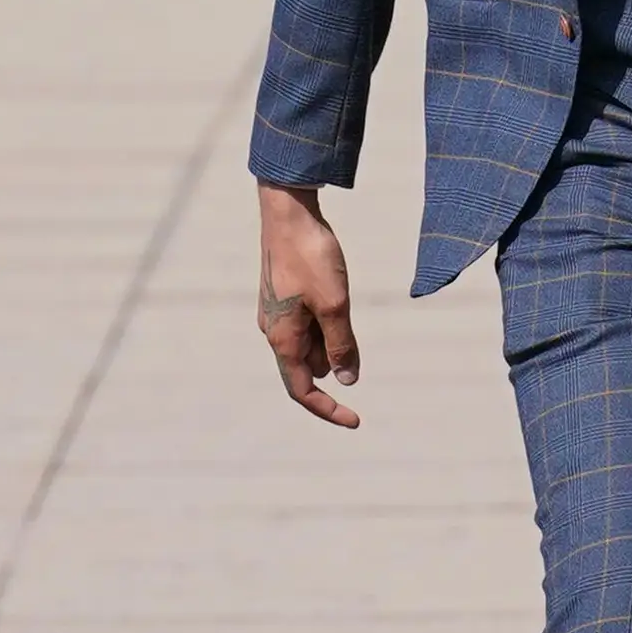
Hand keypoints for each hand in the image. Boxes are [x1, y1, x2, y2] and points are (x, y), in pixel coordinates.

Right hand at [257, 183, 361, 427]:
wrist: (287, 212)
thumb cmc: (310, 257)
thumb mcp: (334, 304)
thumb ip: (342, 345)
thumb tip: (347, 380)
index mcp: (282, 339)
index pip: (303, 390)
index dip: (329, 410)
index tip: (357, 420)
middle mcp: (274, 331)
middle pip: (309, 366)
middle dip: (335, 357)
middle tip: (348, 320)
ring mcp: (277, 314)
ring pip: (310, 343)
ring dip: (331, 335)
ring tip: (339, 295)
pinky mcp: (283, 297)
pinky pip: (307, 323)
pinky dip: (326, 320)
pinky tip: (335, 291)